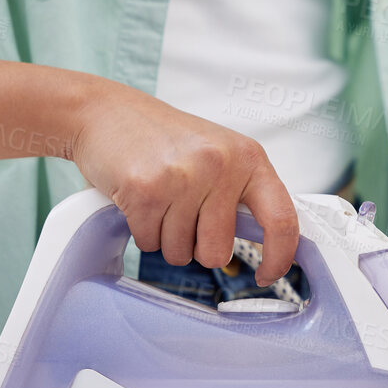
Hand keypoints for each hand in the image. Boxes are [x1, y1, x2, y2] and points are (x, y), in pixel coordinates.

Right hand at [67, 82, 297, 284]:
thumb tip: (268, 241)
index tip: (267, 275)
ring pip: (180, 252)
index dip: (280, 257)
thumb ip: (242, 192)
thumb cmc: (162, 137)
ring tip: (159, 199)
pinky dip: (142, 231)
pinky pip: (149, 243)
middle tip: (182, 212)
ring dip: (165, 237)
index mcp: (248, 156)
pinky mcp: (146, 191)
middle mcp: (220, 165)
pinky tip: (139, 199)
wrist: (106, 112)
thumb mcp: (217, 153)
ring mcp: (183, 177)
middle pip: (217, 251)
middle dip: (196, 246)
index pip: (281, 218)